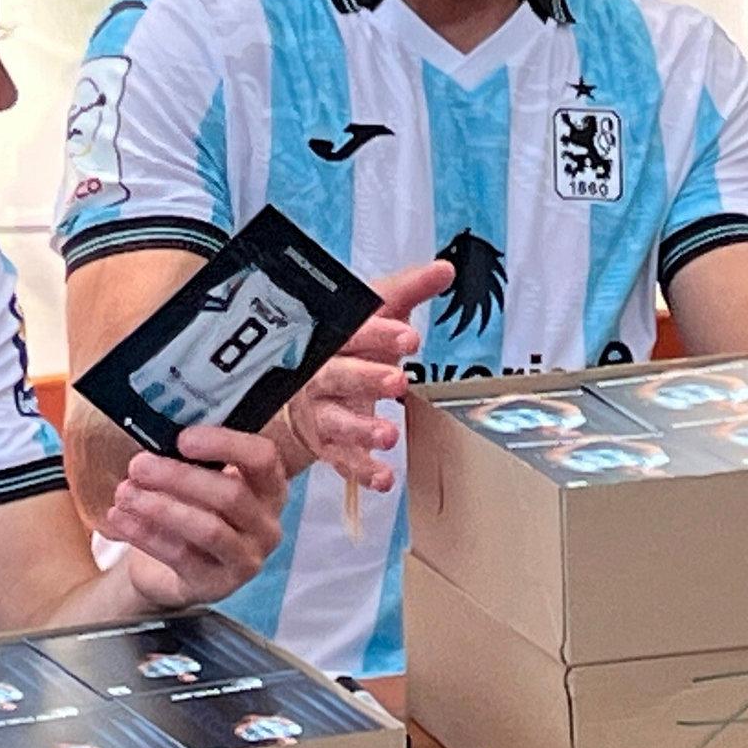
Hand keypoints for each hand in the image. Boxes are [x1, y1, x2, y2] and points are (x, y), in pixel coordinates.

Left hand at [103, 424, 288, 607]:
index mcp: (270, 487)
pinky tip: (120, 518)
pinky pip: (181, 556)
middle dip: (179, 476)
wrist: (174, 570)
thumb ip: (193, 459)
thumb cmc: (192, 512)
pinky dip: (146, 534)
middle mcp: (267, 524)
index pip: (264, 458)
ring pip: (208, 529)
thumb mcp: (200, 481)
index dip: (225, 444)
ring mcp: (247, 558)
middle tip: (138, 465)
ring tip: (125, 493)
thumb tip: (160, 434)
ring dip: (160, 507)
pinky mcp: (218, 584)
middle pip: (231, 494)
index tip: (182, 439)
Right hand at [285, 258, 452, 493]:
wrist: (303, 392)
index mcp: (332, 339)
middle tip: (398, 381)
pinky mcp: (326, 445)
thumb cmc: (347, 347)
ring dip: (361, 428)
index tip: (409, 337)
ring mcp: (320, 413)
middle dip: (367, 377)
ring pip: (336, 421)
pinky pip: (342, 461)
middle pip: (339, 375)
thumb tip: (443, 269)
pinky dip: (362, 471)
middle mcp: (320, 376)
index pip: (353, 332)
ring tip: (388, 434)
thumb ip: (407, 292)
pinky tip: (384, 478)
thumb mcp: (375, 314)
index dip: (380, 334)